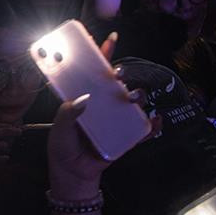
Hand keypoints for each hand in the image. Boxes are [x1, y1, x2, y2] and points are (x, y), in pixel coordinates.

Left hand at [46, 35, 159, 194]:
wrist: (74, 173)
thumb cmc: (64, 146)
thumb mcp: (59, 129)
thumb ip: (67, 114)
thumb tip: (82, 99)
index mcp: (84, 98)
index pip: (93, 72)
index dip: (100, 55)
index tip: (107, 41)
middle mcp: (103, 105)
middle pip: (116, 84)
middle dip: (120, 74)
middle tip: (117, 73)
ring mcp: (116, 119)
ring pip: (132, 102)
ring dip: (136, 96)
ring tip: (131, 97)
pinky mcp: (126, 137)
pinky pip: (142, 129)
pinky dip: (152, 124)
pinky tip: (155, 120)